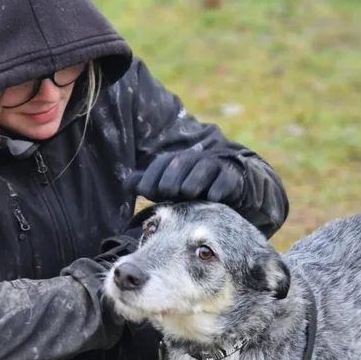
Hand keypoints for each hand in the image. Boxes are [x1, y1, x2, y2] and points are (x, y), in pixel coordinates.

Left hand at [126, 150, 244, 204]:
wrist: (233, 187)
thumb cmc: (195, 189)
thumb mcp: (171, 188)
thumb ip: (150, 184)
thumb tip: (127, 184)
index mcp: (177, 162)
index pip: (161, 164)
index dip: (152, 176)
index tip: (146, 192)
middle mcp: (195, 161)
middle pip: (181, 164)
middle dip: (173, 177)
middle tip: (168, 192)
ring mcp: (215, 168)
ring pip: (203, 169)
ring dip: (194, 181)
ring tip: (188, 193)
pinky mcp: (232, 178)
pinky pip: (225, 180)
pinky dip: (218, 188)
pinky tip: (212, 198)